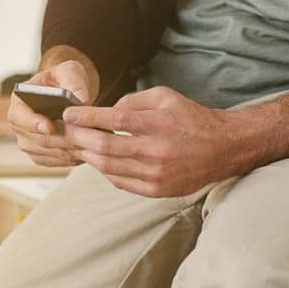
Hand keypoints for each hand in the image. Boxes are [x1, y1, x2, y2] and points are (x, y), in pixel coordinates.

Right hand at [8, 58, 96, 167]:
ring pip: (50, 152)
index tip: (50, 127)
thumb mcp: (70, 70)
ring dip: (71, 149)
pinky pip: (57, 161)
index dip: (33, 123)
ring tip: (93, 143)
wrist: (68, 95)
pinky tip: (89, 149)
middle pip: (38, 139)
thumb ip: (73, 79)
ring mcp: (29, 143)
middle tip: (86, 137)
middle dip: (63, 139)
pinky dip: (74, 157)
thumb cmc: (65, 79)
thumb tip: (81, 98)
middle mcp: (19, 125)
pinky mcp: (41, 156)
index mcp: (19, 101)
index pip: (19, 116)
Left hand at [63, 85, 247, 196]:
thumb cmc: (191, 118)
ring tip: (76, 145)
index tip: (68, 114)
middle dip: (80, 138)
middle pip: (106, 148)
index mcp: (159, 123)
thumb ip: (133, 102)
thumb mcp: (165, 97)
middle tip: (65, 131)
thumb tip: (106, 112)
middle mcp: (157, 151)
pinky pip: (121, 182)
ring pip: (110, 168)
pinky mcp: (157, 190)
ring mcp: (157, 174)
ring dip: (88, 156)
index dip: (87, 117)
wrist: (223, 148)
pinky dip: (105, 171)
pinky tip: (98, 160)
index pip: (114, 121)